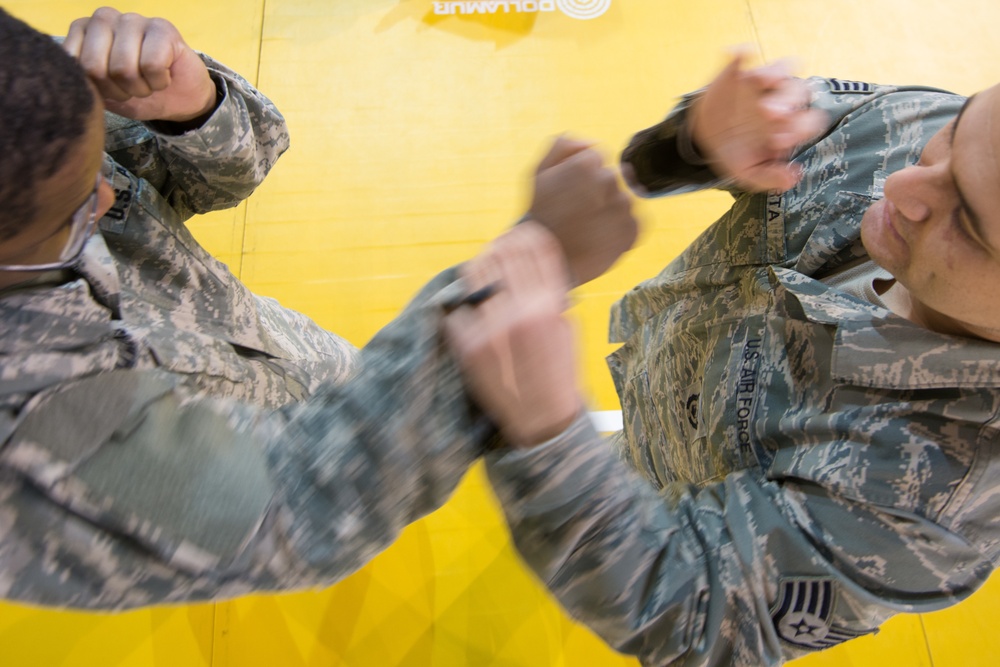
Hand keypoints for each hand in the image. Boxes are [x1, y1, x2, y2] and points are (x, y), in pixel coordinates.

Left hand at [64, 8, 216, 122]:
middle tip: (131, 90)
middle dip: (117, 90)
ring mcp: (133, 19)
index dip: (97, 89)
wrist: (180, 99)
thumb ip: (82, 81)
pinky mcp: (162, 28)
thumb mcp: (102, 93)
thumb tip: (69, 77)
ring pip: (123, 68)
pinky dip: (159, 82)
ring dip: (140, 88)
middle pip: (95, 67)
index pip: (75, 66)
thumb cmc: (137, 92)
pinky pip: (152, 65)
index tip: (111, 90)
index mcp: (83, 30)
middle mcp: (104, 18)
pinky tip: (164, 76)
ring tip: (148, 84)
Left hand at [445, 222, 582, 447]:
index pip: (537, 248)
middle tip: (492, 253)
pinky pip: (457, 310)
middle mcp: (523, 311)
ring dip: (476, 270)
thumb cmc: (557, 372)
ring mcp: (494, 328)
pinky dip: (462, 310)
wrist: (543, 418)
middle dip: (498, 249)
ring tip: (478, 274)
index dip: (525, 235)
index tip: (517, 234)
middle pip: (504, 254)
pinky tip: (470, 315)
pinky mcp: (470, 347)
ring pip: (476, 275)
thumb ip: (551, 295)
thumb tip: (529, 264)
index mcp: (551, 304)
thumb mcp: (565, 328)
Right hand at [527, 137, 637, 286]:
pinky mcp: (633, 230)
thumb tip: (593, 142)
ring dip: (608, 212)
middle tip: (577, 214)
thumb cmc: (541, 216)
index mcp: (586, 163)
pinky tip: (599, 238)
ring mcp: (623, 206)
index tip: (570, 195)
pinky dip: (619, 230)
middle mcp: (609, 181)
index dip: (581, 179)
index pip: (597, 160)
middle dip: (597, 193)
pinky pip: (633, 223)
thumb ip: (564, 146)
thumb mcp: (539, 173)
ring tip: (587, 229)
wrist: (548, 262)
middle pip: (611, 179)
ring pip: (622, 200)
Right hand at [688, 50, 827, 191]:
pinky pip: (743, 55)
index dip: (800, 128)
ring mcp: (760, 85)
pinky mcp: (738, 72)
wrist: (706, 141)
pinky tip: (736, 56)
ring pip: (780, 68)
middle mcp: (781, 101)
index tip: (778, 141)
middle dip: (786, 101)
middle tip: (767, 115)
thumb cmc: (737, 155)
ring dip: (773, 71)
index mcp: (790, 125)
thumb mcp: (751, 173)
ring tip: (759, 80)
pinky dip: (742, 53)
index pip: (809, 120)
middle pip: (797, 91)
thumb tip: (793, 177)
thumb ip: (771, 178)